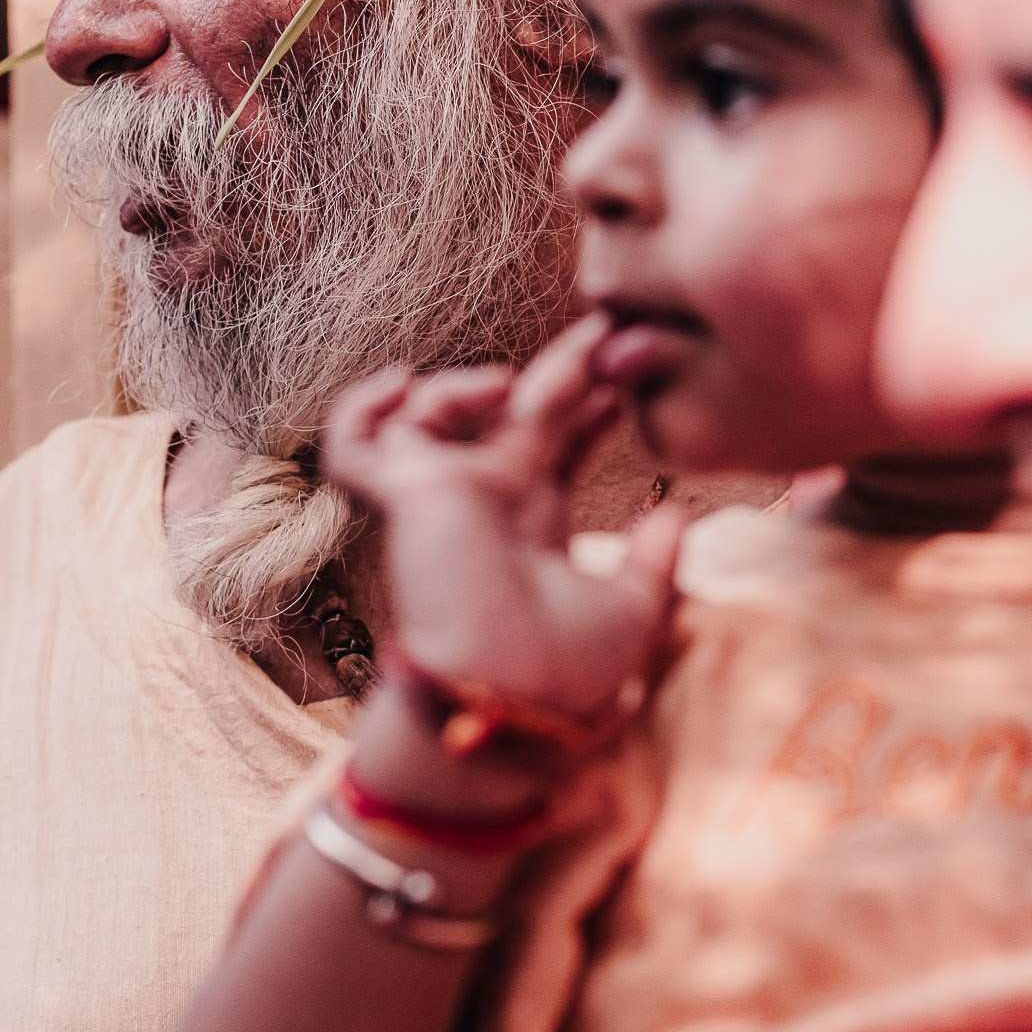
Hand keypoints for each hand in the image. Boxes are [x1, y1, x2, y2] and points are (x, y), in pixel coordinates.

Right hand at [323, 313, 683, 723]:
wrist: (513, 701)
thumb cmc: (567, 675)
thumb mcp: (636, 611)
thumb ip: (655, 560)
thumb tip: (676, 512)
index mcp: (537, 520)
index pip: (558, 439)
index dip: (588, 401)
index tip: (627, 377)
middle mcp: (487, 502)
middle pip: (517, 410)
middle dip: (561, 366)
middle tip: (607, 329)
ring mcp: (443, 497)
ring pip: (430, 413)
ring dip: (466, 383)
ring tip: (510, 385)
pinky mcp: (406, 497)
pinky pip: (355, 444)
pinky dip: (365, 408)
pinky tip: (403, 383)